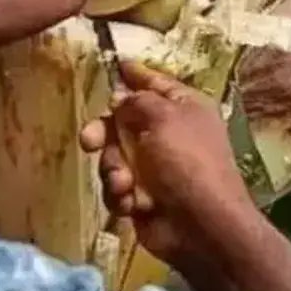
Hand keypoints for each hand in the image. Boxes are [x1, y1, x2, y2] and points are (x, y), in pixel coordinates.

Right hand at [79, 61, 252, 269]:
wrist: (201, 226)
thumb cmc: (187, 161)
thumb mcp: (163, 118)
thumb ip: (136, 102)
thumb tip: (119, 98)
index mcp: (184, 107)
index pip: (155, 82)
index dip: (134, 74)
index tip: (115, 64)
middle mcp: (168, 133)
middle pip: (123, 122)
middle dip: (105, 133)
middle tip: (89, 141)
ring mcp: (154, 166)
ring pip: (114, 156)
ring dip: (114, 169)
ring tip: (124, 183)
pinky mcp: (142, 195)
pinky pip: (117, 186)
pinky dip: (121, 193)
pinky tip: (131, 203)